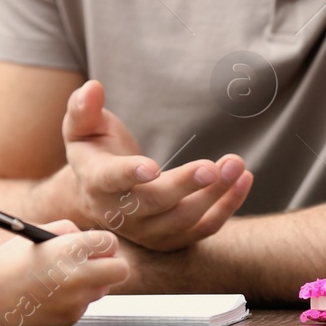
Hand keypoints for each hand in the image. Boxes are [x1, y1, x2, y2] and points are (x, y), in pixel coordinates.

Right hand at [0, 220, 127, 325]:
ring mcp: (74, 301)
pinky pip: (82, 305)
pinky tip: (49, 296)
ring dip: (91, 283)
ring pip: (101, 289)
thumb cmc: (8, 261)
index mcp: (69, 250)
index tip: (95, 247)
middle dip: (112, 265)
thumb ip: (70, 232)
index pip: (110, 244)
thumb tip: (93, 242)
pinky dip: (73, 300)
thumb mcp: (38, 234)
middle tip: (97, 264)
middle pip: (120, 270)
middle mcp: (77, 277)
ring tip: (61, 279)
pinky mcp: (68, 319)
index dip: (103, 245)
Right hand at [63, 80, 252, 251]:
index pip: (111, 180)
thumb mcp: (81, 126)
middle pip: (155, 203)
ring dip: (215, 194)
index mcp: (96, 181)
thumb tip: (93, 87)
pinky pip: (203, 228)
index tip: (152, 166)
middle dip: (186, 184)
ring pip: (185, 218)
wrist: (98, 193)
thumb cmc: (93, 149)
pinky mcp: (172, 238)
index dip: (130, 174)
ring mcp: (147, 231)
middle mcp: (121, 213)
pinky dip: (227, 206)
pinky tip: (244, 180)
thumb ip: (83, 108)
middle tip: (213, 166)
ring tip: (237, 165)